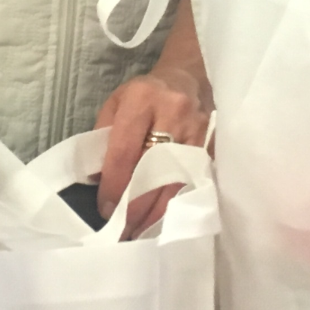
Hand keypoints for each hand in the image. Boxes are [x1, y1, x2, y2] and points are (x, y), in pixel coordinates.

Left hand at [92, 63, 211, 236]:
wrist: (188, 77)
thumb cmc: (146, 94)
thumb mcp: (116, 104)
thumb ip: (103, 139)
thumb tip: (97, 182)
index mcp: (141, 100)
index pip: (125, 151)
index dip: (114, 186)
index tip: (105, 209)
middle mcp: (172, 112)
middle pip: (153, 170)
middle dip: (135, 207)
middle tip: (122, 231)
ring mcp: (197, 130)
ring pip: (176, 181)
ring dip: (157, 213)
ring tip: (141, 233)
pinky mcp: (212, 144)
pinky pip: (194, 182)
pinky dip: (178, 204)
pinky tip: (165, 220)